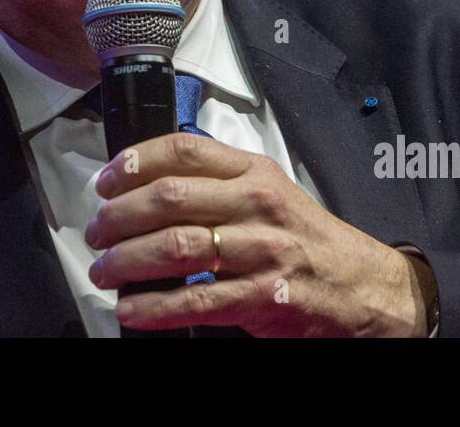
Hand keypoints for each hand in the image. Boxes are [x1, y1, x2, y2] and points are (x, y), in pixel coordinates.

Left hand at [84, 133, 426, 336]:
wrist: (363, 286)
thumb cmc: (306, 238)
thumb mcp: (269, 191)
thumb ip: (219, 181)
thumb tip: (150, 181)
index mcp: (255, 172)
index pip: (184, 151)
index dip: (135, 162)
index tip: (106, 180)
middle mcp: (257, 204)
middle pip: (170, 198)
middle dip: (119, 216)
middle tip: (96, 232)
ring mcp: (261, 251)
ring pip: (175, 247)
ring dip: (126, 261)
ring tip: (104, 271)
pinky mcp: (263, 298)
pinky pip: (195, 301)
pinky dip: (153, 306)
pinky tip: (131, 308)